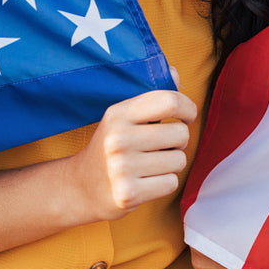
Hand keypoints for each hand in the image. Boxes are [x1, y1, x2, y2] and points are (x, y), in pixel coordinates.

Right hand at [67, 89, 196, 221]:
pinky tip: (146, 182)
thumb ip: (152, 96)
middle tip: (161, 146)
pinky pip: (171, 183)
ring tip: (151, 164)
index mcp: (118, 114)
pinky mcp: (128, 194)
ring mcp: (122, 168)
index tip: (186, 116)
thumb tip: (174, 74)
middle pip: (180, 134)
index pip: (169, 101)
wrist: (81, 188)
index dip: (187, 108)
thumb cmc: (111, 147)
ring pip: (179, 160)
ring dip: (171, 164)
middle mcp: (118, 139)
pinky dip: (164, 183)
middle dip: (178, 141)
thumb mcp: (123, 117)